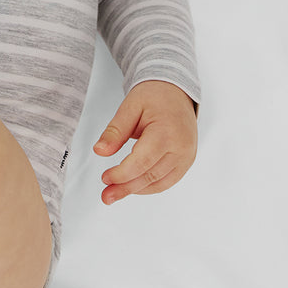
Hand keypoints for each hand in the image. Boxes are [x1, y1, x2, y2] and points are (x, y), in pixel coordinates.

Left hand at [94, 80, 197, 204]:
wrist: (177, 91)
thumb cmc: (154, 96)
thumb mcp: (130, 107)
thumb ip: (115, 131)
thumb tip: (99, 151)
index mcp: (167, 131)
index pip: (142, 162)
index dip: (121, 174)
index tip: (105, 178)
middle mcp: (181, 147)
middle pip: (150, 176)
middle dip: (126, 188)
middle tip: (106, 196)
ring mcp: (187, 156)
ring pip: (160, 183)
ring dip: (136, 191)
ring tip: (115, 193)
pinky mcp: (187, 160)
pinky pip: (168, 180)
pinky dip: (149, 186)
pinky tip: (133, 187)